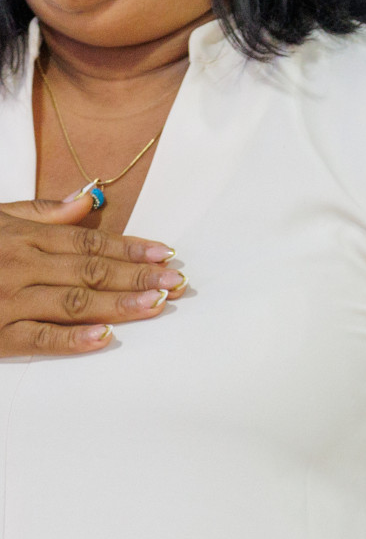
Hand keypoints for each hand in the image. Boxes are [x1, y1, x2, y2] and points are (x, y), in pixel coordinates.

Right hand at [0, 194, 181, 354]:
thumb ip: (42, 211)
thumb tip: (86, 199)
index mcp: (25, 238)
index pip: (88, 243)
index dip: (130, 249)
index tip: (166, 255)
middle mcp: (21, 266)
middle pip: (90, 271)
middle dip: (137, 276)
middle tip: (176, 282)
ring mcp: (9, 300)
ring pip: (74, 302)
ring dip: (119, 304)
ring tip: (156, 303)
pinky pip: (39, 337)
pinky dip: (72, 338)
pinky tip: (104, 336)